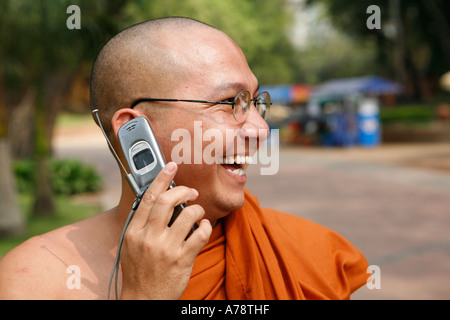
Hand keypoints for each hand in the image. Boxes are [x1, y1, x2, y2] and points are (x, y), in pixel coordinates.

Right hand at [119, 162, 211, 298]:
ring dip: (197, 209)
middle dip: (183, 190)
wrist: (143, 300)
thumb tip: (156, 200)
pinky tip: (203, 228)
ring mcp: (166, 249)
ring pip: (188, 214)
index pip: (148, 197)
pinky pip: (200, 234)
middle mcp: (149, 238)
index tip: (171, 166)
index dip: (161, 178)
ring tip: (197, 213)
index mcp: (134, 232)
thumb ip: (142, 223)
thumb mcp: (131, 245)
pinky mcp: (182, 259)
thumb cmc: (139, 271)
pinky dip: (205, 226)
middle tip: (191, 192)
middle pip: (168, 201)